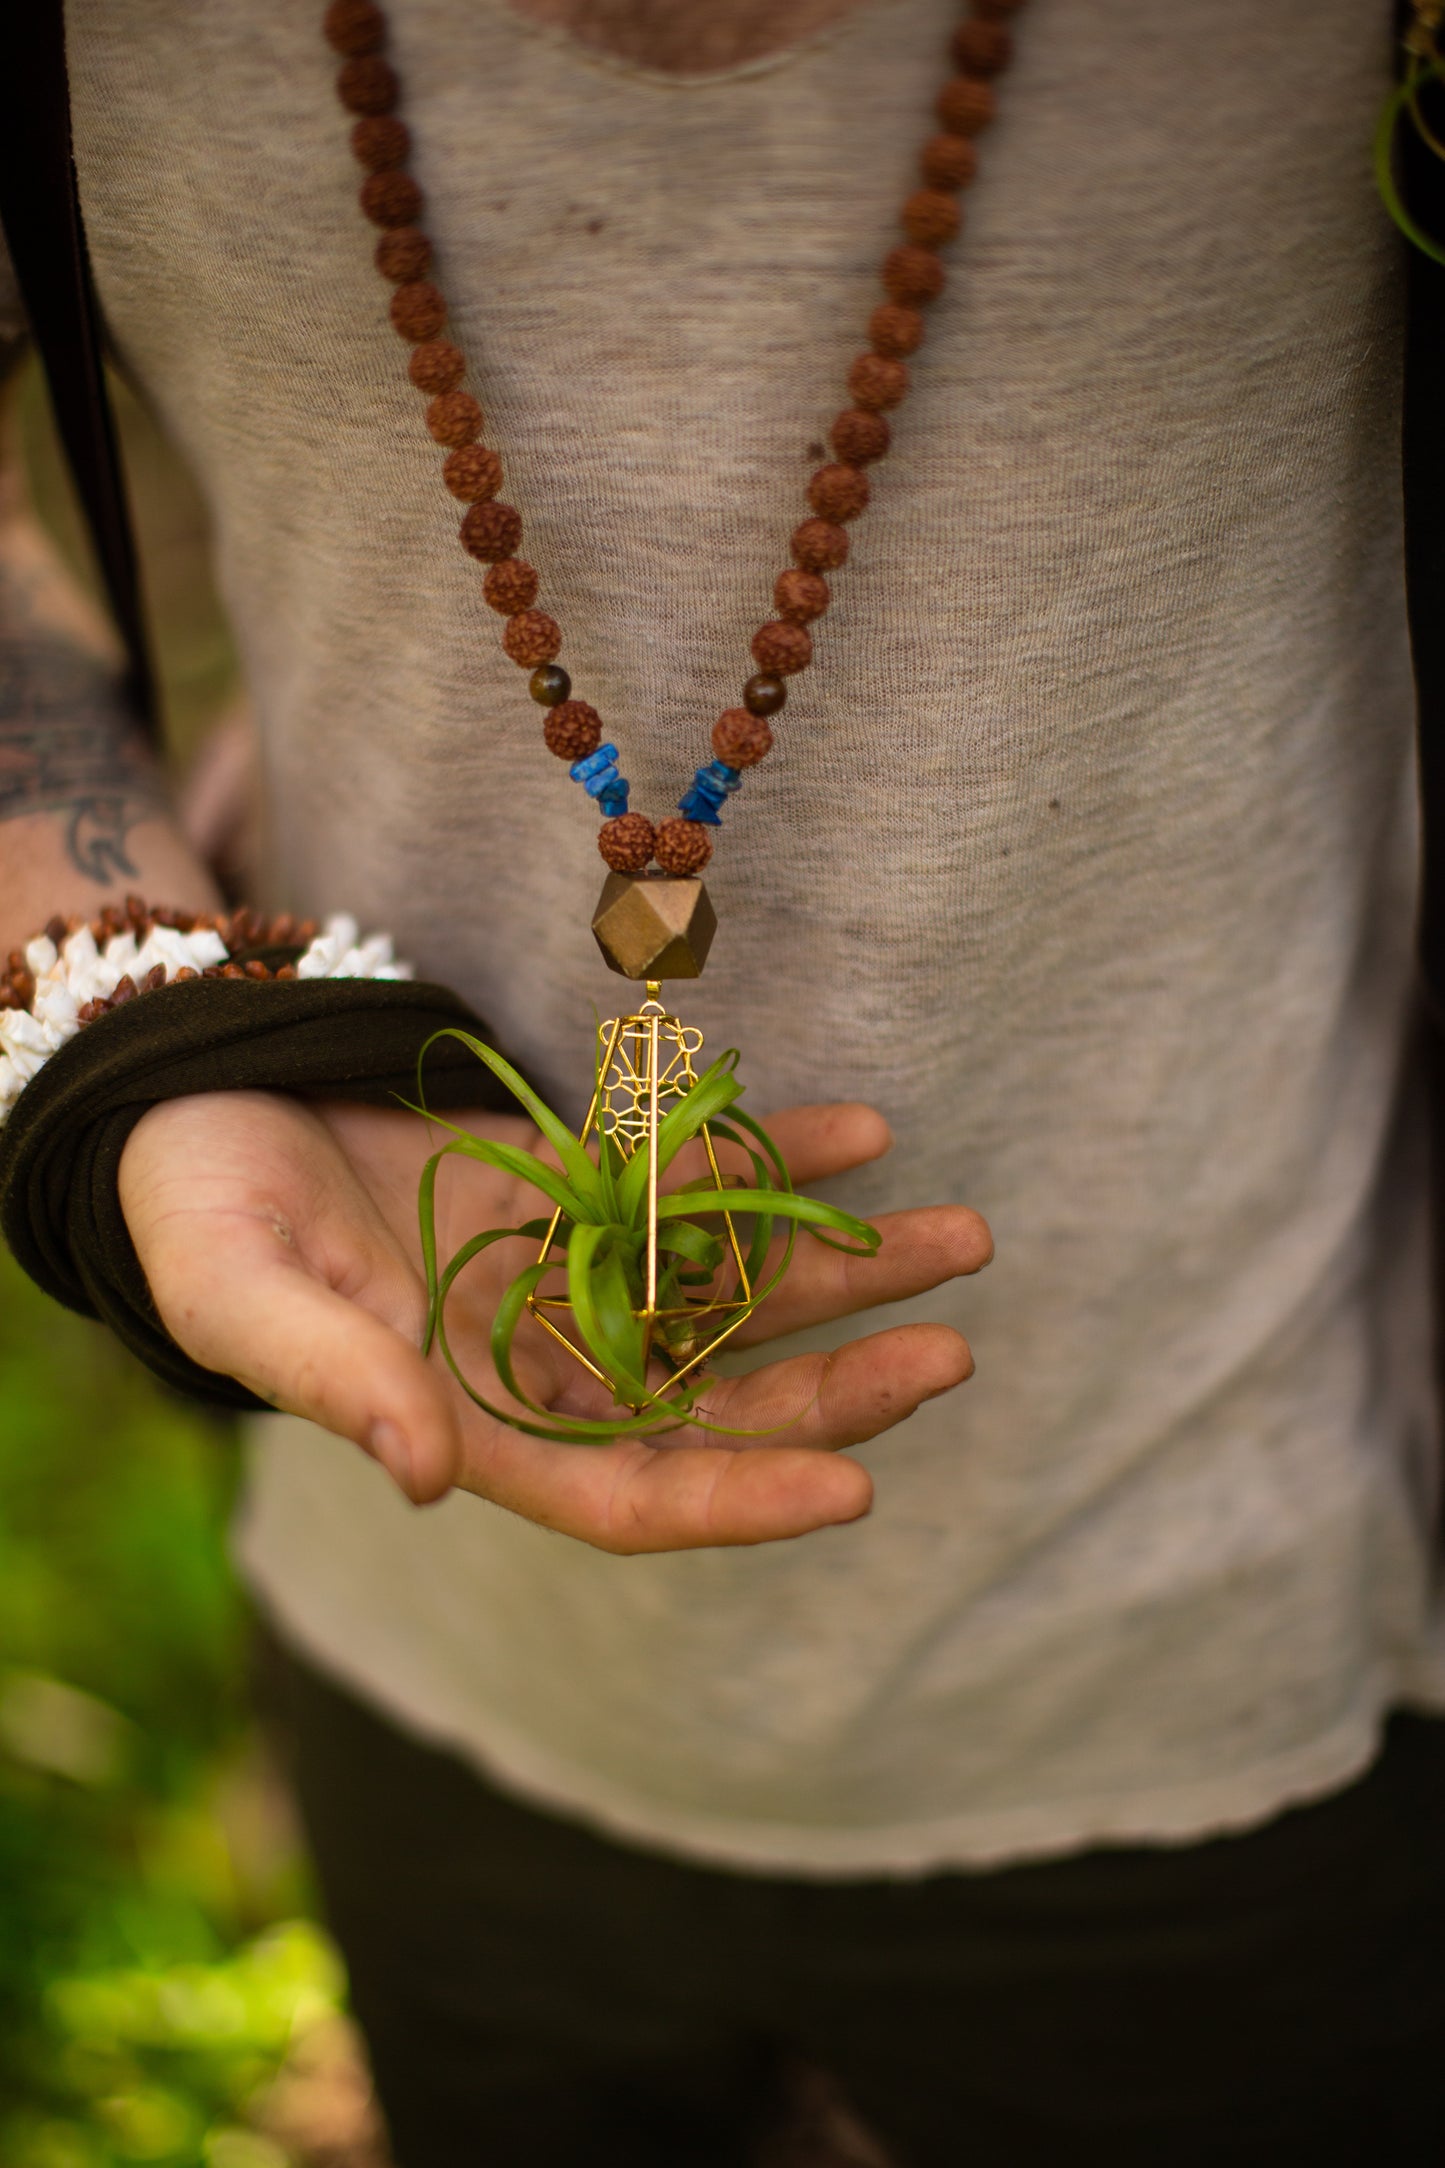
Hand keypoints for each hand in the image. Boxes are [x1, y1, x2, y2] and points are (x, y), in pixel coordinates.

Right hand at [119, 1091, 991, 1553]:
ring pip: (732, 1290)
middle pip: (717, 1397)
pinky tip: (861, 1133)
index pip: (631, 1495)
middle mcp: (542, 1361)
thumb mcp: (249, 1299)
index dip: (740, 1496)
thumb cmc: (196, 1213)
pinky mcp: (580, 1182)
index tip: (858, 1484)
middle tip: (951, 1349)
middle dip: (835, 1383)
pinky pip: (697, 1182)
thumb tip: (426, 1478)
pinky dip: (774, 1161)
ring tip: (959, 1235)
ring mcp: (571, 1269)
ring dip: (840, 1268)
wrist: (198, 1093)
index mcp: (472, 1423)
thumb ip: (341, 1381)